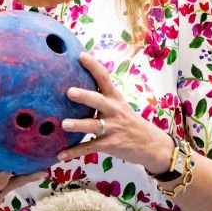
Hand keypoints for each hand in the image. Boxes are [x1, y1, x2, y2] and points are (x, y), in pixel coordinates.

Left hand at [56, 52, 173, 171]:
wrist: (151, 145)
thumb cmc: (130, 123)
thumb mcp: (120, 106)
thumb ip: (102, 98)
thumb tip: (77, 85)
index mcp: (115, 98)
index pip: (104, 78)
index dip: (93, 66)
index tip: (80, 55)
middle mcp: (114, 111)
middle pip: (98, 101)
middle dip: (84, 96)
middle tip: (69, 92)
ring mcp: (112, 129)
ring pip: (93, 125)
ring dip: (78, 125)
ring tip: (64, 124)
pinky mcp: (110, 145)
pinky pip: (89, 148)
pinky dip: (74, 152)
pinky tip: (60, 155)